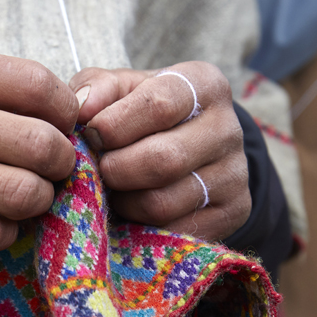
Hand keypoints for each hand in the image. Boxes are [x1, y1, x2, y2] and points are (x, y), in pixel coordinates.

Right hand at [0, 43, 77, 253]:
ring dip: (38, 200)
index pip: (40, 87)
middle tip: (52, 167)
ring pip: (23, 195)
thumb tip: (62, 109)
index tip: (63, 125)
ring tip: (26, 194)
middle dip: (61, 162)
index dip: (67, 112)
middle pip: (41, 146)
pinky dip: (5, 232)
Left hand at [71, 62, 250, 240]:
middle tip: (100, 169)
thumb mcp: (120, 90)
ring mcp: (235, 174)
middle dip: (117, 169)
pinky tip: (135, 210)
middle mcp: (229, 128)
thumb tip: (81, 111)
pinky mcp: (234, 212)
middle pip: (163, 160)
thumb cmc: (144, 114)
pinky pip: (172, 231)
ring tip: (115, 189)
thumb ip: (96, 88)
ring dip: (124, 201)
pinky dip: (142, 226)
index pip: (159, 105)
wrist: (191, 149)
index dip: (115, 125)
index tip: (93, 135)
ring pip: (163, 202)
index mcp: (204, 85)